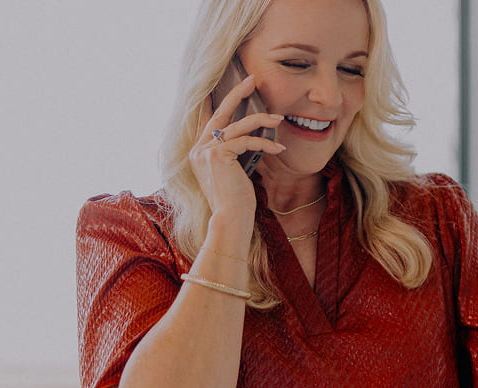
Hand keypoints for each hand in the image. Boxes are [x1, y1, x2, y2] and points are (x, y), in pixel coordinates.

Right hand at [189, 74, 285, 219]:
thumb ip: (234, 153)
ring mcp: (205, 151)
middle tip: (252, 79)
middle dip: (237, 93)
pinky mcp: (218, 156)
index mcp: (199, 152)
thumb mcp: (233, 172)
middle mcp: (198, 149)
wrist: (230, 218)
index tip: (225, 84)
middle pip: (219, 112)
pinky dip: (265, 142)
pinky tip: (279, 147)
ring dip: (261, 119)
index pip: (208, 120)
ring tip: (279, 117)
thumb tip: (250, 136)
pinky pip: (246, 141)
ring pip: (237, 125)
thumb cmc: (235, 200)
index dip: (216, 100)